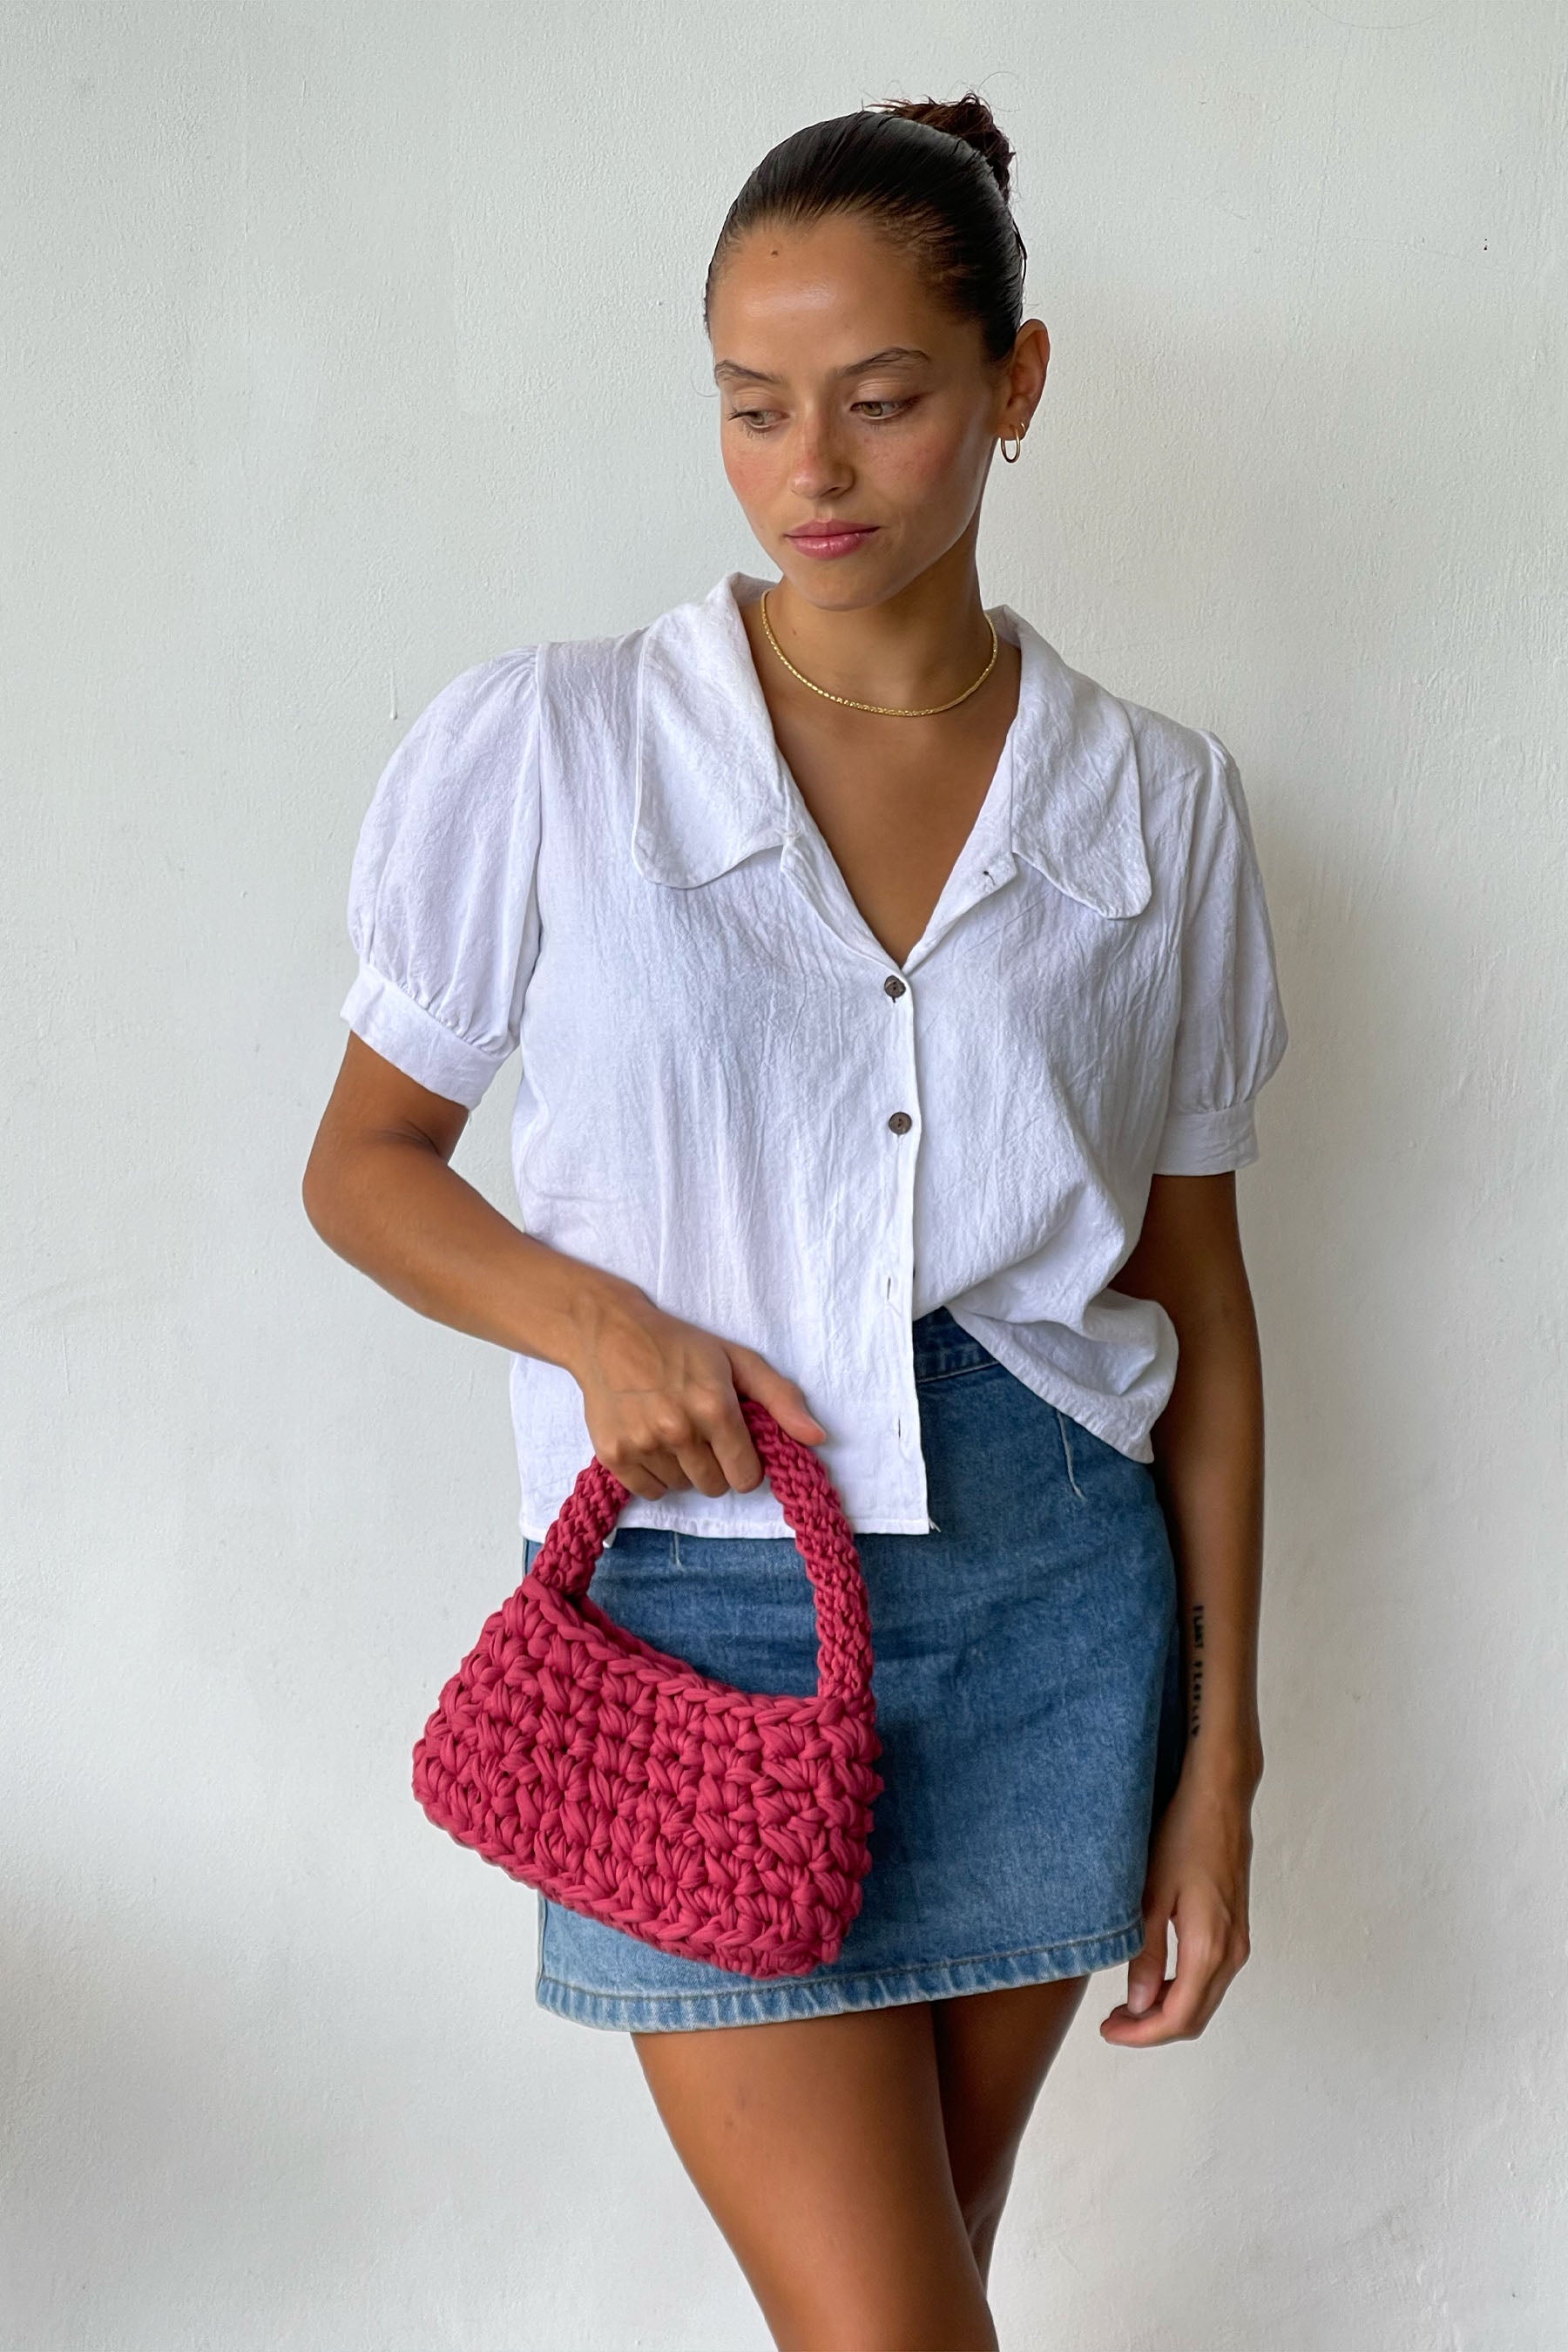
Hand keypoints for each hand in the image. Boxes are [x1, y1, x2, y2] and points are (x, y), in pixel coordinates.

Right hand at [566, 1280, 827, 1500]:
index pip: (747, 1477)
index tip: (735, 1445)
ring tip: (672, 1431)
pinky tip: (651, 1441)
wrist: (610, 1333)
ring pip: (682, 1488)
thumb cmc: (680, 1346)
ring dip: (684, 1469)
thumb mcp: (737, 1360)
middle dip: (715, 1467)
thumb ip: (781, 1399)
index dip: (746, 1464)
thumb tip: (818, 1438)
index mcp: (714, 1407)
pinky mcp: (614, 1455)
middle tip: (701, 1433)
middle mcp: (678, 1430)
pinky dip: (655, 1475)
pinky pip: (650, 1492)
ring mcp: (643, 1445)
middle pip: (715, 1487)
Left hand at [1100, 1760, 1256, 2045]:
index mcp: (1210, 1948)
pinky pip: (1210, 1979)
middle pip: (1194, 2018)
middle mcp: (1232, 1953)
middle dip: (1151, 2029)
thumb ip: (1146, 1954)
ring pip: (1203, 2001)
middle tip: (1111, 2022)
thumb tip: (1137, 2004)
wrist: (1219, 1799)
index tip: (1107, 2030)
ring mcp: (1238, 1943)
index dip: (1140, 2034)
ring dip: (1166, 2010)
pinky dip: (1181, 1990)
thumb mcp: (1152, 1895)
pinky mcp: (1236, 1931)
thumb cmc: (1183, 1836)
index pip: (1177, 2018)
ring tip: (1125, 2003)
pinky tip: (1152, 1977)